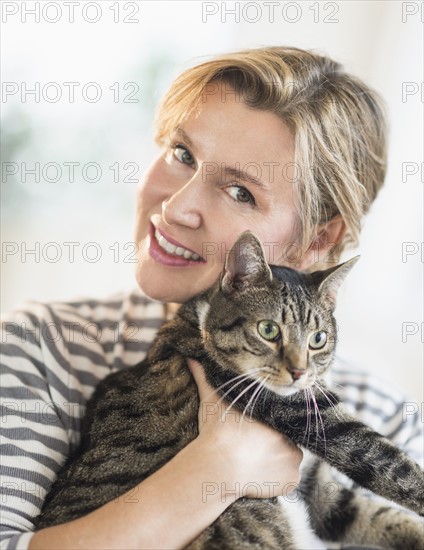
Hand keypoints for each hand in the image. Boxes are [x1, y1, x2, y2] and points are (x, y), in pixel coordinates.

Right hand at [187, 359, 302, 500]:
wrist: (218, 467)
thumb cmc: (217, 432)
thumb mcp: (211, 401)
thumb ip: (205, 378)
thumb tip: (191, 357)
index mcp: (275, 417)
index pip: (279, 420)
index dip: (269, 425)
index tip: (254, 430)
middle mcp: (291, 435)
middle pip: (285, 439)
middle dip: (273, 442)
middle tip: (252, 446)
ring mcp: (293, 460)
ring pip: (289, 460)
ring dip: (278, 460)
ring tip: (256, 461)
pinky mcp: (290, 481)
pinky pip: (288, 480)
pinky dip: (279, 480)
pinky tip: (260, 475)